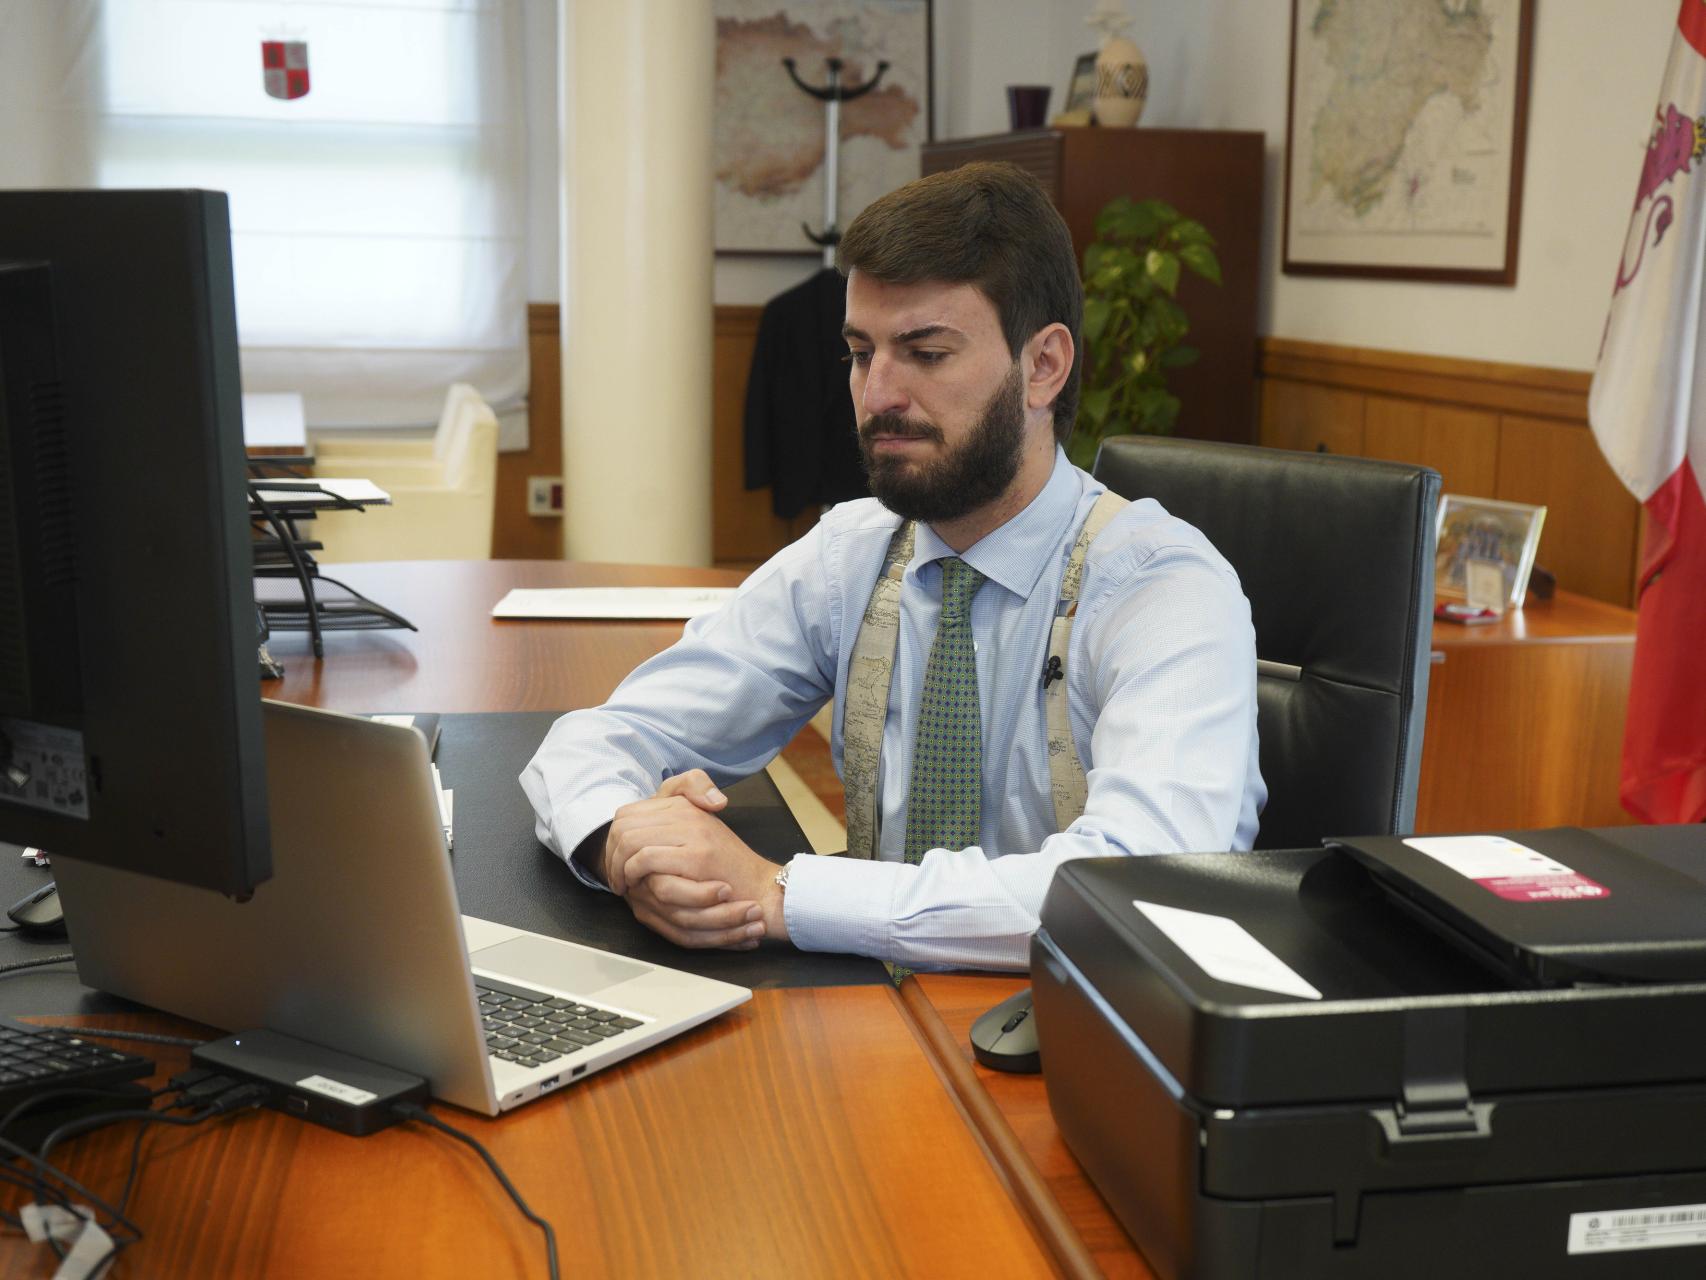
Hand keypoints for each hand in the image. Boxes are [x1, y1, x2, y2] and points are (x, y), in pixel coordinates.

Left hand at [600, 770, 726, 891]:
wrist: (761, 888)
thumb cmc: (727, 870)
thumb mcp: (698, 836)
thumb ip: (670, 824)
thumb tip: (631, 826)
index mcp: (685, 806)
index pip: (629, 812)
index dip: (614, 838)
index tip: (618, 861)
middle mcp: (688, 813)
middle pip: (623, 824)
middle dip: (611, 853)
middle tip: (616, 877)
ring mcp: (693, 831)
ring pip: (630, 839)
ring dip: (619, 865)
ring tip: (623, 885)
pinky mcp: (696, 856)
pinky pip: (647, 858)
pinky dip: (633, 873)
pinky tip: (636, 886)